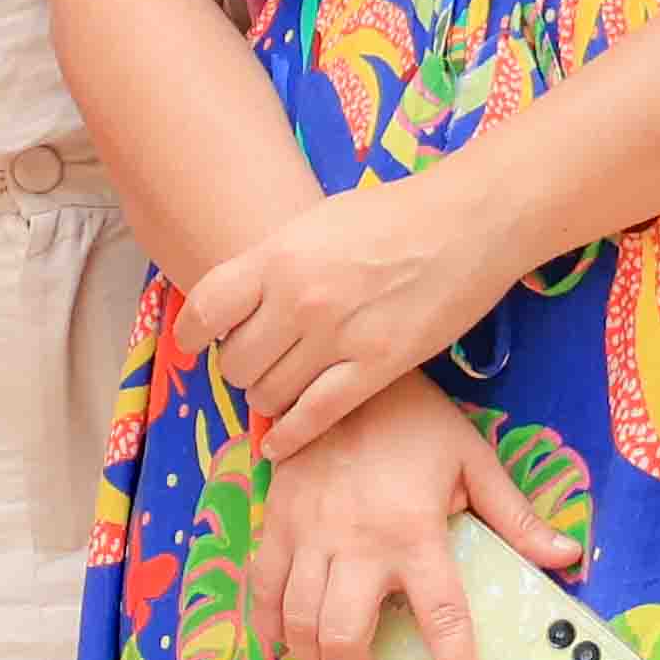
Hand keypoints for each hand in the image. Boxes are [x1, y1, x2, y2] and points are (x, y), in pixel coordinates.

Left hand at [180, 163, 529, 457]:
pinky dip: (290, 436)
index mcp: (277, 257)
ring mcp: (338, 336)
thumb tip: (238, 300)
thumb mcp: (315, 223)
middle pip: (235, 361)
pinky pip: (316, 417)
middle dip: (239, 367)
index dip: (190, 334)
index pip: (204, 309)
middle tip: (256, 363)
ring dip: (266, 397)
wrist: (468, 222)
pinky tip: (278, 445)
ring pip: (269, 393)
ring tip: (278, 388)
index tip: (193, 344)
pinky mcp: (379, 365)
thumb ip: (274, 262)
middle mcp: (299, 299)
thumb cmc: (393, 214)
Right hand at [238, 375, 583, 659]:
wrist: (336, 378)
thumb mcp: (473, 460)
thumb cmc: (412, 421)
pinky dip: (267, 626)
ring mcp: (307, 536)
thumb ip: (515, 515)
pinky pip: (261, 590)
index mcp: (413, 533)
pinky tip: (282, 645)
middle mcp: (356, 544)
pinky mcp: (275, 525)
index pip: (441, 619)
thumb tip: (566, 556)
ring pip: (297, 622)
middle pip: (344, 636)